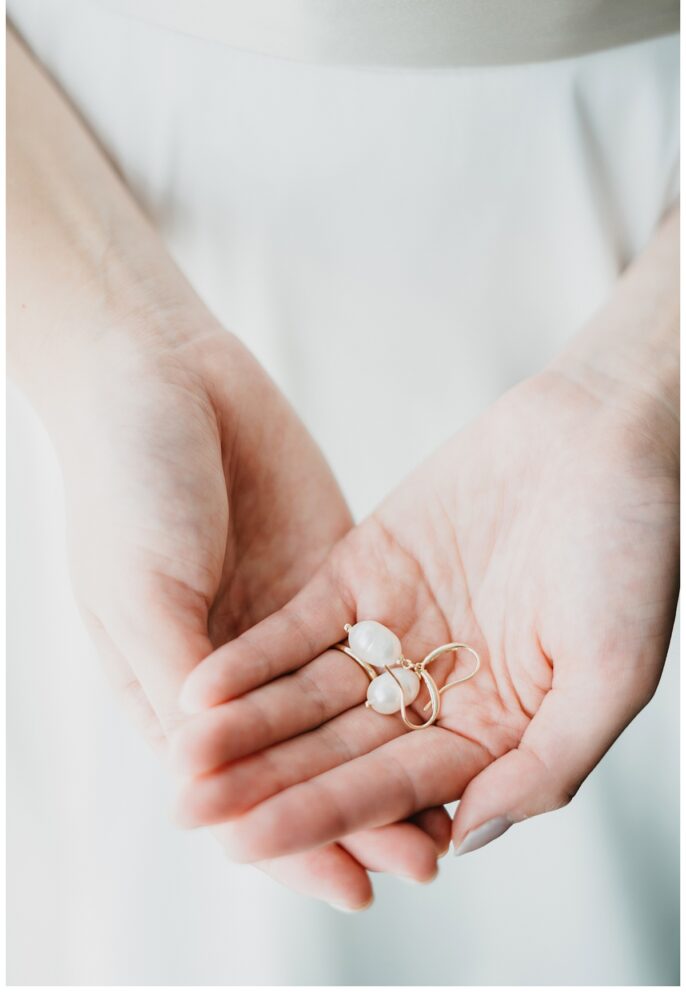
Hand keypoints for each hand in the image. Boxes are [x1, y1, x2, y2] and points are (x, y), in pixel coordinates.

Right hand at [59, 323, 447, 903]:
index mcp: (172, 689)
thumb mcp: (141, 591)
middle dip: (360, 811)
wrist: (164, 376)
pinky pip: (374, 642)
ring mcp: (290, 621)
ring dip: (393, 758)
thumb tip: (212, 781)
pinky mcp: (335, 574)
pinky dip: (406, 685)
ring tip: (452, 807)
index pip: (241, 787)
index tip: (352, 881)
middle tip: (423, 860)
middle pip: (305, 758)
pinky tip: (453, 717)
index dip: (294, 836)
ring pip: (349, 709)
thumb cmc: (127, 486)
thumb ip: (181, 681)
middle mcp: (236, 668)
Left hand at [173, 361, 677, 860]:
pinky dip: (256, 654)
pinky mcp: (365, 574)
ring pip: (310, 694)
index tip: (254, 841)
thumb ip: (546, 765)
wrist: (601, 433)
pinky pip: (303, 624)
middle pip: (337, 751)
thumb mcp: (612, 671)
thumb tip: (462, 837)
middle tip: (193, 809)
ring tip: (183, 753)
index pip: (398, 790)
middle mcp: (439, 693)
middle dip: (265, 781)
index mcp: (497, 732)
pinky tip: (203, 683)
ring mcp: (398, 633)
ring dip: (245, 724)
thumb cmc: (632, 550)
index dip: (324, 818)